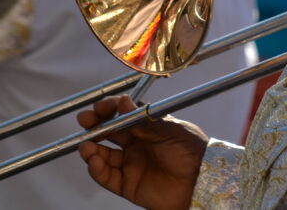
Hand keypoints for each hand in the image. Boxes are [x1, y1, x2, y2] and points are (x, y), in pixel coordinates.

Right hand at [77, 96, 207, 209]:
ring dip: (91, 149)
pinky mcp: (128, 185)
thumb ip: (144, 121)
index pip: (122, 114)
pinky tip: (94, 160)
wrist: (201, 182)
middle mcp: (137, 144)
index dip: (109, 109)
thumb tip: (123, 101)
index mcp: (147, 127)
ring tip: (86, 145)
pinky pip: (107, 177)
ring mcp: (131, 164)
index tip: (100, 107)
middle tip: (85, 121)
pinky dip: (97, 169)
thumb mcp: (169, 131)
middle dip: (95, 126)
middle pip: (108, 133)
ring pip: (103, 155)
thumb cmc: (191, 152)